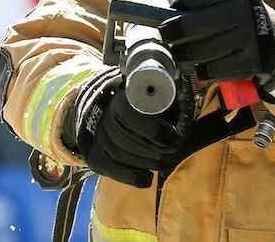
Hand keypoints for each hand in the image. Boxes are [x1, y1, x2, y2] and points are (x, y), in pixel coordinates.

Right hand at [64, 69, 182, 187]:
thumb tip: (179, 117)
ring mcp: (99, 140)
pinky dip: (135, 177)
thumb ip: (165, 104)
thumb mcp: (154, 97)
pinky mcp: (96, 158)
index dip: (157, 131)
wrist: (105, 113)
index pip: (135, 117)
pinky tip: (148, 177)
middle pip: (131, 140)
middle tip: (175, 152)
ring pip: (124, 156)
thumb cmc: (139, 107)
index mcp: (120, 101)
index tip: (175, 137)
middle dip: (158, 150)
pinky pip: (115, 172)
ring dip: (150, 163)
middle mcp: (105, 119)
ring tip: (166, 163)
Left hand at [160, 0, 274, 80]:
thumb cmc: (235, 14)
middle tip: (165, 36)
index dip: (178, 6)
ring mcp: (248, 36)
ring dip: (183, 56)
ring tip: (179, 55)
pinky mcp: (252, 61)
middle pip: (193, 25)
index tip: (171, 13)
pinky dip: (203, 71)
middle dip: (172, 33)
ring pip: (201, 51)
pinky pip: (215, 70)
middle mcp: (242, 10)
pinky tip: (201, 67)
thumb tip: (166, 13)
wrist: (272, 35)